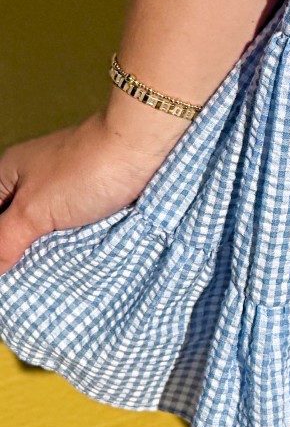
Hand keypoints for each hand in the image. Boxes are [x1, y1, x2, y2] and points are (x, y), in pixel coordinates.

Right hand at [0, 96, 188, 273]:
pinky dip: (69, 244)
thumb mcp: (34, 210)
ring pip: (44, 229)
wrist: (139, 146)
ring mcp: (63, 189)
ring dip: (45, 251)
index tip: (9, 270)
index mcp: (7, 176)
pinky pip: (72, 227)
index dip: (0, 245)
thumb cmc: (83, 171)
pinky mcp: (92, 199)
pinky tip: (71, 264)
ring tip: (45, 279)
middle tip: (25, 280)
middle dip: (19, 251)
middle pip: (15, 224)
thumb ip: (6, 240)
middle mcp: (31, 181)